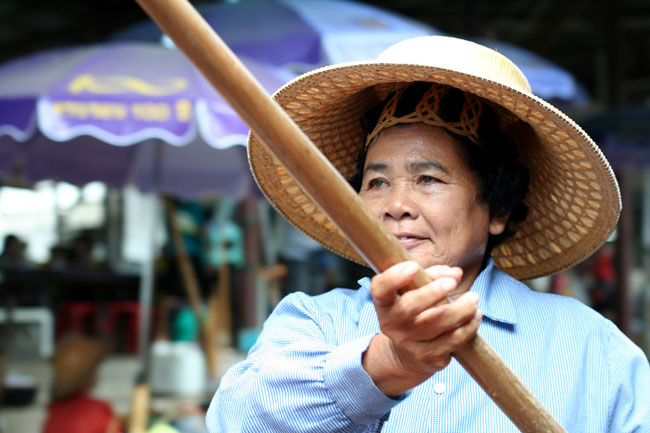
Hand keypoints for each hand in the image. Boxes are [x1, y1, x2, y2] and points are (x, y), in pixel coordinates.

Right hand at [362, 261, 481, 396]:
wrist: (406, 354)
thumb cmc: (414, 311)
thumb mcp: (414, 291)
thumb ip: (431, 276)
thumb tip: (455, 274)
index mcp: (385, 303)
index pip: (380, 288)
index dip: (394, 277)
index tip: (413, 267)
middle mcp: (392, 324)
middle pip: (409, 307)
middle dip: (433, 292)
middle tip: (452, 282)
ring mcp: (408, 343)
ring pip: (436, 325)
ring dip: (460, 309)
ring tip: (473, 298)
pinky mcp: (427, 357)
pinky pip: (452, 341)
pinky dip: (468, 327)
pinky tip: (475, 316)